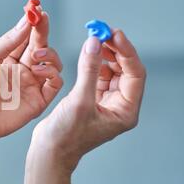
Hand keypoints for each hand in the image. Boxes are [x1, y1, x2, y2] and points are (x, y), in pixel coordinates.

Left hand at [0, 11, 62, 142]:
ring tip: (35, 54)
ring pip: (53, 63)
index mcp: (9, 59)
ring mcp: (32, 84)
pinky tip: (37, 70)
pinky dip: (52, 73)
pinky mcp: (39, 99)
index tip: (37, 9)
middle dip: (43, 31)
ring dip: (49, 53)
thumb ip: (9, 41)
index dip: (33, 24)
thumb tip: (26, 21)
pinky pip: (55, 83)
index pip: (26, 37)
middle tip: (43, 19)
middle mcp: (23, 70)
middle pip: (41, 46)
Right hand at [30, 29, 145, 171]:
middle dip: (115, 50)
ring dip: (104, 55)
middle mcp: (119, 106)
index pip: (134, 75)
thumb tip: (94, 43)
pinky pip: (98, 76)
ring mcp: (105, 103)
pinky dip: (94, 63)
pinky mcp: (91, 100)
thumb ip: (88, 70)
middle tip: (103, 32)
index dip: (126, 52)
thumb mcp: (79, 101)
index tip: (115, 34)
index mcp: (125, 111)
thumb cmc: (65, 136)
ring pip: (112, 71)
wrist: (49, 151)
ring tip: (95, 40)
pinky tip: (88, 54)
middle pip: (125, 71)